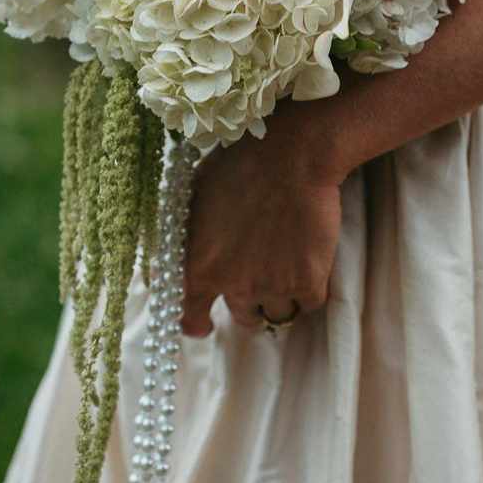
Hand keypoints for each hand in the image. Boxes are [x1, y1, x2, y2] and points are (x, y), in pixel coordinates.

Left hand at [180, 106, 344, 337]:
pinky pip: (310, 303)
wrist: (291, 156)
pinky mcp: (308, 281)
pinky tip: (311, 260)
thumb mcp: (193, 198)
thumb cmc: (239, 165)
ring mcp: (273, 287)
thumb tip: (171, 266)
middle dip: (251, 298)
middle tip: (263, 270)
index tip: (206, 326)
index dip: (198, 324)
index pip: (190, 317)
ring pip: (279, 314)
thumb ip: (183, 239)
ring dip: (282, 295)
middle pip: (245, 317)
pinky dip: (311, 288)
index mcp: (199, 267)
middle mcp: (234, 285)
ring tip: (290, 260)